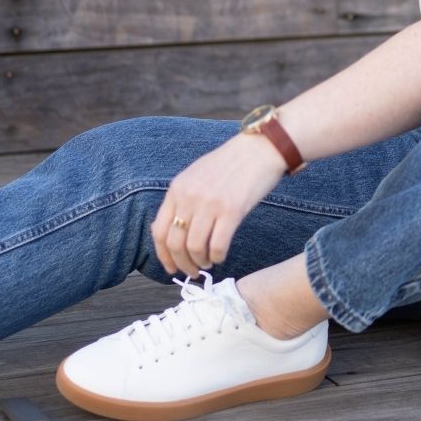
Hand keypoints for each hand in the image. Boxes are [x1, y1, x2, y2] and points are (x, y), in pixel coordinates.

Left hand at [150, 133, 289, 276]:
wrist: (260, 148)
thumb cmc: (231, 164)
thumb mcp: (197, 175)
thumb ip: (183, 198)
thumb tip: (173, 229)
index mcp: (177, 189)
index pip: (159, 231)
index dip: (163, 255)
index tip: (171, 268)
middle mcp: (189, 197)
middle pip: (175, 243)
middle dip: (181, 264)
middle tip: (191, 272)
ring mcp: (209, 204)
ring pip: (194, 248)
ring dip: (200, 262)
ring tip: (207, 263)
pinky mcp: (232, 211)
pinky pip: (217, 245)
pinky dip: (217, 257)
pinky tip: (220, 256)